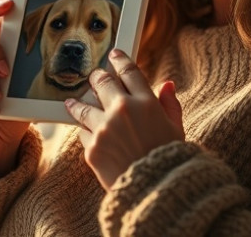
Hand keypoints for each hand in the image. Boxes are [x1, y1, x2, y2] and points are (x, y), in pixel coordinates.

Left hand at [65, 49, 184, 189]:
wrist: (156, 195)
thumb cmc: (170, 161)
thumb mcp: (177, 130)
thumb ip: (170, 104)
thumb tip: (167, 84)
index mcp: (147, 103)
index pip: (129, 71)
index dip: (119, 60)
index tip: (114, 55)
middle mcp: (123, 111)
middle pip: (101, 81)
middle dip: (97, 77)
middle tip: (94, 77)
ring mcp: (104, 129)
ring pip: (83, 105)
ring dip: (78, 101)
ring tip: (73, 101)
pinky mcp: (91, 148)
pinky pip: (82, 131)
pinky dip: (84, 129)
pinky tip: (85, 129)